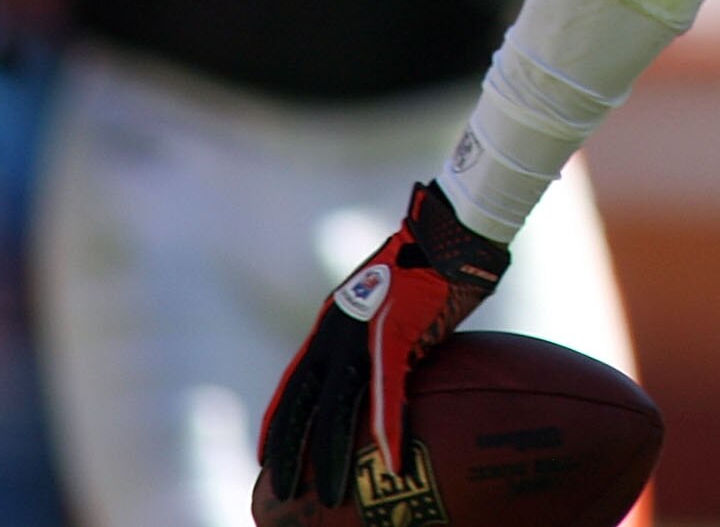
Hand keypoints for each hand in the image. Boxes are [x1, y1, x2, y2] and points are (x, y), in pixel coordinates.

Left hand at [261, 181, 509, 507]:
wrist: (453, 228)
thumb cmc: (434, 261)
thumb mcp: (393, 303)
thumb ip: (384, 337)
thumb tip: (397, 366)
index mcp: (333, 321)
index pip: (294, 381)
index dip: (280, 421)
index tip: (265, 457)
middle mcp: (337, 328)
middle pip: (304, 400)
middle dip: (292, 448)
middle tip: (283, 489)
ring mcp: (363, 331)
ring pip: (338, 404)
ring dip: (335, 453)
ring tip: (332, 492)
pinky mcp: (396, 333)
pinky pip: (388, 391)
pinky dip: (390, 428)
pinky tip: (393, 460)